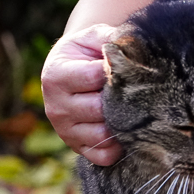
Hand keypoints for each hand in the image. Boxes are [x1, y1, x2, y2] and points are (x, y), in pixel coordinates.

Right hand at [41, 22, 123, 165]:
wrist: (72, 70)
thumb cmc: (86, 52)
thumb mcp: (93, 37)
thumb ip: (110, 38)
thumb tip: (132, 48)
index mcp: (56, 76)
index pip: (94, 77)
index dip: (117, 70)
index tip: (128, 65)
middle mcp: (56, 106)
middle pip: (99, 109)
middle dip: (122, 98)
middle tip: (138, 89)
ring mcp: (65, 130)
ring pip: (102, 135)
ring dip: (122, 124)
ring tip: (133, 108)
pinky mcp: (77, 147)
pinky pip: (102, 156)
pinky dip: (118, 147)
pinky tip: (126, 129)